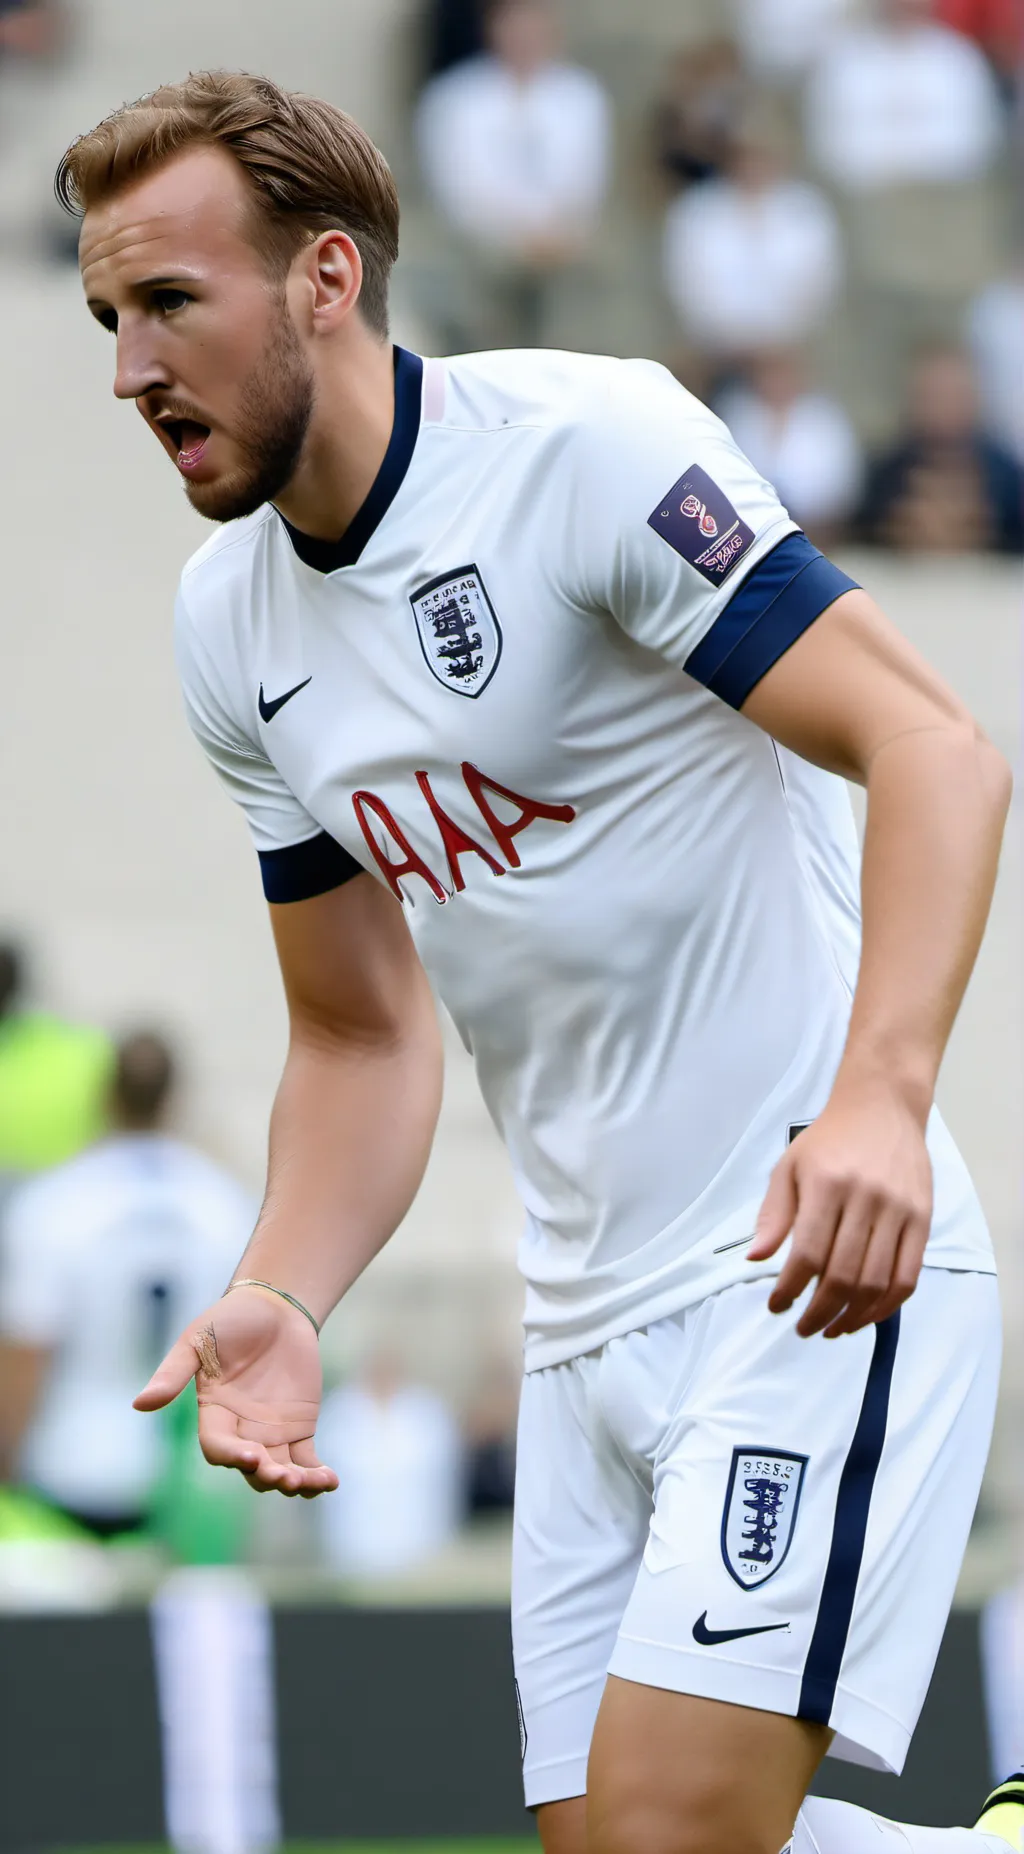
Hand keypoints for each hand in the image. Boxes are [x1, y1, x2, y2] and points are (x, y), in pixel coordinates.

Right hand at [134, 1285, 338, 1495]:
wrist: (275, 1306)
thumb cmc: (230, 1320)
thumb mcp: (196, 1340)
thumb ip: (173, 1373)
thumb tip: (139, 1405)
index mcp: (213, 1413)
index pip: (217, 1446)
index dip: (232, 1455)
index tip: (253, 1456)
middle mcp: (240, 1430)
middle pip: (249, 1468)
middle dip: (266, 1476)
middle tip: (285, 1476)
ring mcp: (270, 1433)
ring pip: (279, 1470)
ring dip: (294, 1483)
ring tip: (314, 1483)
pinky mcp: (298, 1428)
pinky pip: (306, 1460)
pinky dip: (317, 1474)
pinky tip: (330, 1481)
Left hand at [747, 1083, 932, 1337]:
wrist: (882, 1107)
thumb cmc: (829, 1140)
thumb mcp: (790, 1166)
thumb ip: (774, 1214)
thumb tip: (755, 1258)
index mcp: (826, 1184)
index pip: (807, 1253)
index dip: (789, 1289)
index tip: (777, 1307)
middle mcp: (865, 1198)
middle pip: (843, 1274)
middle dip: (819, 1312)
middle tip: (803, 1327)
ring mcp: (899, 1211)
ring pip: (876, 1282)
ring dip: (851, 1316)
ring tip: (831, 1329)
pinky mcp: (922, 1219)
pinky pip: (908, 1276)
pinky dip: (886, 1306)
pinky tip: (865, 1316)